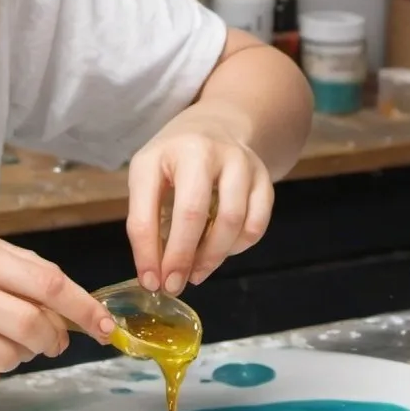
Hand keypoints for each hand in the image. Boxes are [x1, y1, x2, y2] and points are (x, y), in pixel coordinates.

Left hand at [126, 113, 274, 295]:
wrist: (217, 125)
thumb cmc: (174, 158)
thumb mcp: (147, 176)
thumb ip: (146, 220)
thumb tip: (153, 274)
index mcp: (162, 153)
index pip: (147, 209)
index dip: (147, 251)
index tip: (150, 282)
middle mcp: (203, 152)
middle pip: (193, 213)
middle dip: (182, 257)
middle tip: (174, 285)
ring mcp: (239, 162)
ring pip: (232, 221)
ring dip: (212, 257)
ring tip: (195, 272)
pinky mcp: (264, 178)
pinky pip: (256, 224)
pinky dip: (238, 246)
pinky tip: (221, 250)